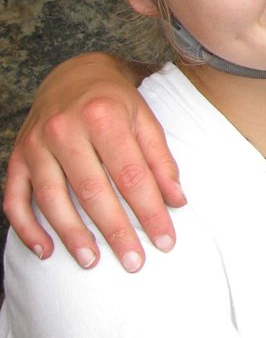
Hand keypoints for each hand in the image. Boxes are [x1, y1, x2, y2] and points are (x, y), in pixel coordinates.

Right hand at [3, 53, 183, 270]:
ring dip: (72, 235)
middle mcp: (64, 130)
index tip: (165, 240)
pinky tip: (46, 251)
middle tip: (133, 262)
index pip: (131, 175)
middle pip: (92, 191)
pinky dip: (27, 228)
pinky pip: (15, 199)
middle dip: (115, 231)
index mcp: (104, 117)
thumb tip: (177, 201)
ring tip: (93, 262)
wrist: (74, 74)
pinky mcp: (16, 157)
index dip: (149, 211)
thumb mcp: (146, 121)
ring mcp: (35, 145)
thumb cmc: (116, 102)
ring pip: (52, 199)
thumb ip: (161, 161)